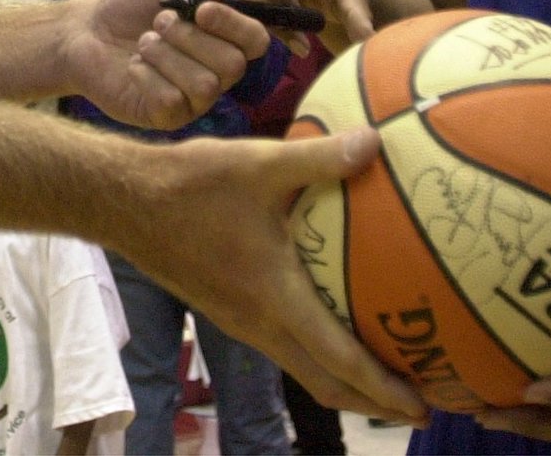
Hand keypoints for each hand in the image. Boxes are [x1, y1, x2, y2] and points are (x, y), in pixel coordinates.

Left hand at [65, 0, 268, 129]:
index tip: (201, 9)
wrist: (88, 30)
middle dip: (190, 37)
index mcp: (225, 38)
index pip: (256, 40)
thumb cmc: (134, 2)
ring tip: (144, 42)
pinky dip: (146, 76)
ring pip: (203, 85)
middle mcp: (217, 72)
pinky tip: (134, 66)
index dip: (234, 25)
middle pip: (232, 65)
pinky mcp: (167, 117)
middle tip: (160, 22)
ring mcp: (194, 99)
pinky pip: (171, 102)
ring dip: (165, 55)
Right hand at [122, 128, 426, 427]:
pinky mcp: (230, 310)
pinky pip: (286, 346)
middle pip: (326, 384)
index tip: (423, 407)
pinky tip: (336, 319)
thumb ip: (319, 157)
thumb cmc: (191, 184)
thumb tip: (375, 142)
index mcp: (274, 298)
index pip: (339, 359)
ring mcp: (241, 321)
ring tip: (390, 369)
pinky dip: (320, 352)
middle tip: (421, 402)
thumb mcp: (259, 163)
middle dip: (374, 401)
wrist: (126, 202)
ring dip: (347, 380)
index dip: (384, 388)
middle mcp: (259, 323)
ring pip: (304, 368)